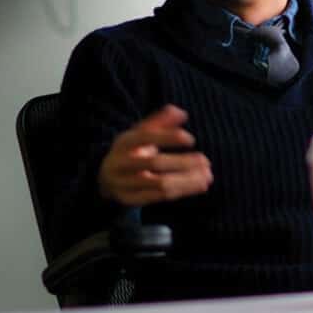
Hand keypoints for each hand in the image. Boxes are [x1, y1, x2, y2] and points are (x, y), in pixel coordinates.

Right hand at [98, 104, 212, 205]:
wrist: (105, 177)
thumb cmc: (131, 150)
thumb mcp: (140, 133)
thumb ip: (160, 121)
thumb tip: (181, 113)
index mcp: (124, 142)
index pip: (145, 137)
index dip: (168, 137)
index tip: (190, 139)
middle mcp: (121, 163)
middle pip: (154, 163)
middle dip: (182, 162)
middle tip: (205, 161)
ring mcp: (124, 184)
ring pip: (159, 184)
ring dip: (186, 181)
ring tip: (207, 176)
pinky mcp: (130, 200)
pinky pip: (159, 198)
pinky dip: (181, 192)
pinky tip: (199, 186)